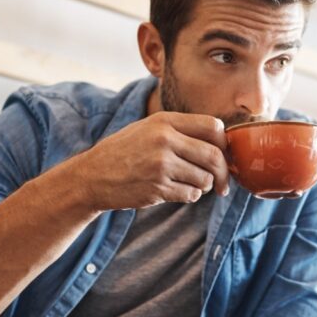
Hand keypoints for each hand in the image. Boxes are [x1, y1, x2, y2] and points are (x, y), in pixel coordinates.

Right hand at [72, 111, 229, 210]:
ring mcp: (161, 165)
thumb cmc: (124, 152)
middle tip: (223, 183)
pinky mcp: (157, 188)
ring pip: (205, 179)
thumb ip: (180, 131)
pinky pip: (191, 195)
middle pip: (214, 156)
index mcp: (164, 121)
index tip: (223, 155)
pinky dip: (190, 196)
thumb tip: (221, 141)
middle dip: (224, 172)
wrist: (92, 176)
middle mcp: (164, 140)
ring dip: (204, 186)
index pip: (213, 127)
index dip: (224, 143)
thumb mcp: (148, 129)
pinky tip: (177, 191)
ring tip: (190, 184)